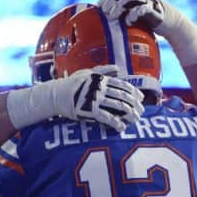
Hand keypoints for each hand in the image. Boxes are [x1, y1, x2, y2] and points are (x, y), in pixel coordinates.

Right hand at [7, 64, 143, 131]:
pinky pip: (106, 117)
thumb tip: (118, 68)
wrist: (55, 95)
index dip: (133, 91)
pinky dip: (116, 123)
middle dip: (134, 104)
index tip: (141, 98)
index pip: (121, 84)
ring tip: (135, 120)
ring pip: (118, 106)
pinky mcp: (89, 111)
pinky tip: (122, 127)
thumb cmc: (70, 84)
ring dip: (129, 114)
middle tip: (142, 111)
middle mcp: (99, 88)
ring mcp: (95, 99)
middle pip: (122, 96)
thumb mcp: (86, 73)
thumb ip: (103, 70)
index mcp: (100, 79)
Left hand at [98, 0, 196, 65]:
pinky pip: (143, 8)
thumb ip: (123, 17)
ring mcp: (149, 0)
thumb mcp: (134, 18)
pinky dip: (134, 14)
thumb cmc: (150, 23)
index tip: (99, 10)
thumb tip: (104, 25)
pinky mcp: (156, 10)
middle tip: (106, 15)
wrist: (173, 25)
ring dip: (120, 7)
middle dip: (111, 3)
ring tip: (114, 18)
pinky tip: (128, 22)